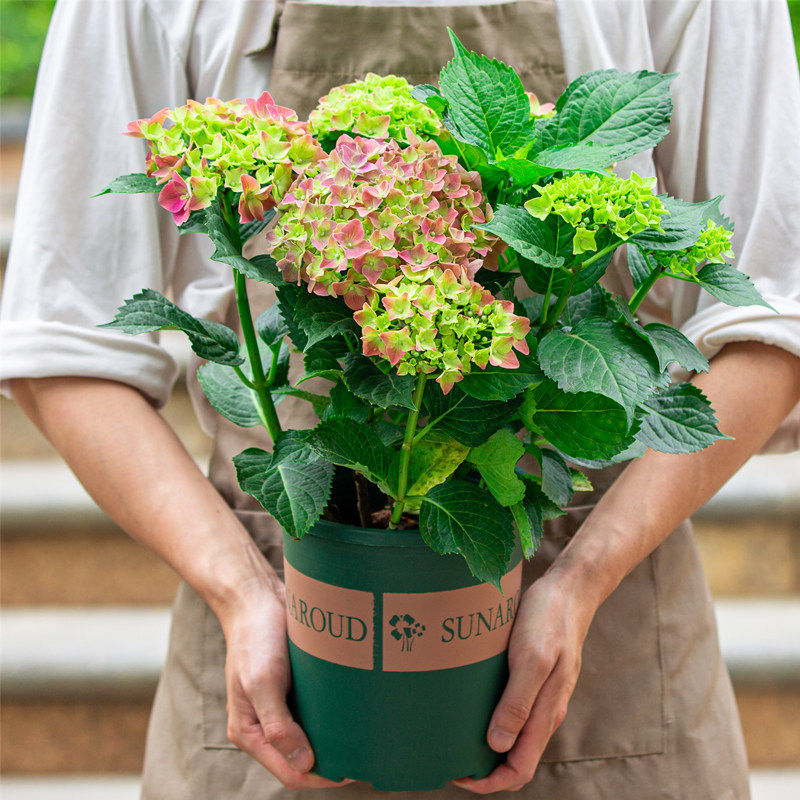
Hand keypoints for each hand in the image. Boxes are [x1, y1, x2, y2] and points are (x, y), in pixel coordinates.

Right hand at [220, 584, 351, 789]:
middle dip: (330, 762)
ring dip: (333, 739)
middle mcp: (265, 725)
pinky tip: (352, 712)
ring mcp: (280, 706)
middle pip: (302, 759)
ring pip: (311, 737)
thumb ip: (278, 726)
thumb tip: (303, 763)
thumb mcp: (263, 682)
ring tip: (362, 737)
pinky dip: (331, 717)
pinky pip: (315, 712)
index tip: (351, 769)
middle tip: (364, 755)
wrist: (256, 599)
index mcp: (249, 732)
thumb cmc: (255, 639)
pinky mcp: (294, 688)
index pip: (289, 772)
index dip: (320, 778)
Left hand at [453, 572, 594, 792]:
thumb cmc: (548, 620)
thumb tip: (498, 747)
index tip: (457, 774)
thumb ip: (518, 703)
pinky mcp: (533, 678)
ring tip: (453, 732)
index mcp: (546, 714)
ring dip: (486, 744)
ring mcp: (540, 695)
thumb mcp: (532, 660)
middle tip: (448, 755)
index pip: (519, 770)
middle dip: (483, 768)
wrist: (569, 590)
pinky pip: (513, 710)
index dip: (488, 782)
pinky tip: (469, 703)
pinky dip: (491, 718)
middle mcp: (544, 711)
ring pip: (513, 735)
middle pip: (514, 758)